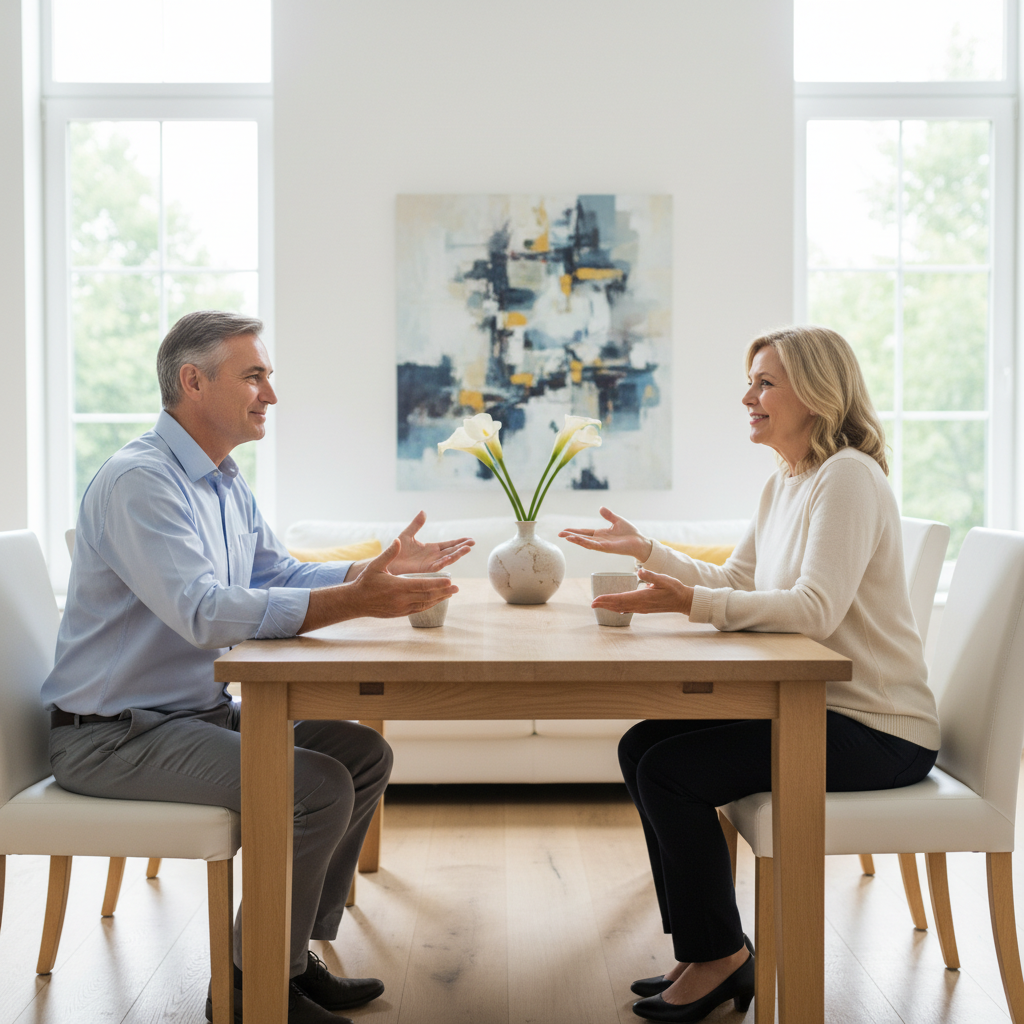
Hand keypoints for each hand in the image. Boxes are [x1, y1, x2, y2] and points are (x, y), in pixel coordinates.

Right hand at [301, 538, 458, 630]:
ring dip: (439, 599)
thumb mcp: (376, 566)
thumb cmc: (366, 582)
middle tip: (456, 588)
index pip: (422, 585)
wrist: (356, 602)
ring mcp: (402, 608)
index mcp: (398, 586)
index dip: (437, 583)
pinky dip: (429, 604)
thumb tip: (398, 540)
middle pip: (427, 596)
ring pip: (425, 604)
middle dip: (443, 592)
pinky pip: (419, 609)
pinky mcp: (400, 613)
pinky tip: (436, 600)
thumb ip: (389, 553)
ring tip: (450, 594)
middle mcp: (402, 599)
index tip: (449, 580)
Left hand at [388, 510, 474, 574]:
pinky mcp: (424, 570)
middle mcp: (433, 557)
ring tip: (468, 548)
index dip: (459, 542)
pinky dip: (444, 562)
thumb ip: (416, 524)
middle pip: (451, 551)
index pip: (448, 545)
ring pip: (447, 559)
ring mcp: (430, 564)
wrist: (387, 562)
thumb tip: (423, 511)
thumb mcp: (407, 534)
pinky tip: (451, 557)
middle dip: (462, 547)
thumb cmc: (396, 551)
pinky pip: (437, 566)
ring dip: (457, 554)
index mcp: (431, 549)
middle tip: (473, 542)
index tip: (470, 539)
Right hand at [559, 506, 653, 561]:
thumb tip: (600, 508)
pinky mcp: (607, 548)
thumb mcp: (617, 520)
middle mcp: (599, 540)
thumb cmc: (630, 533)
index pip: (584, 532)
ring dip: (576, 540)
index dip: (574, 531)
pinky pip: (594, 545)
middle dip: (570, 536)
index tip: (563, 531)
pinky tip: (578, 540)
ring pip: (585, 542)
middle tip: (559, 534)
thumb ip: (608, 515)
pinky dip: (585, 543)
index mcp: (600, 534)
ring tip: (565, 537)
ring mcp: (602, 545)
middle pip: (582, 538)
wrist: (640, 541)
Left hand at [591, 567, 692, 615]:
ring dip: (609, 607)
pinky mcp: (644, 609)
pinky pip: (628, 609)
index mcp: (642, 597)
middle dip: (604, 604)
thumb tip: (639, 571)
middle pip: (618, 606)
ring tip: (599, 605)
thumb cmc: (674, 589)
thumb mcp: (663, 579)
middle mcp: (640, 605)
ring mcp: (642, 608)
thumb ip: (650, 575)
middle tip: (592, 604)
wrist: (683, 601)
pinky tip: (615, 608)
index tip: (596, 600)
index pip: (620, 598)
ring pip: (622, 608)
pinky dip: (618, 609)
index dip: (607, 599)